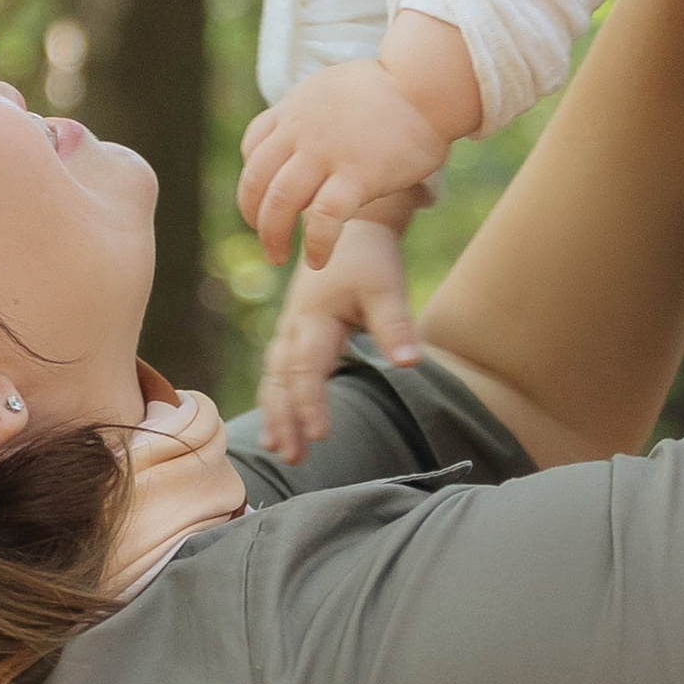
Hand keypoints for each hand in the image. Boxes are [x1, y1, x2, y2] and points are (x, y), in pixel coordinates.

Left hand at [238, 58, 452, 264]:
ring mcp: (326, 153)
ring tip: (279, 257)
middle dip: (253, 217)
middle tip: (265, 240)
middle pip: (256, 180)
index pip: (254, 147)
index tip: (262, 201)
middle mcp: (302, 130)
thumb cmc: (395, 87)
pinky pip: (323, 218)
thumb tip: (323, 128)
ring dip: (273, 236)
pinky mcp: (357, 176)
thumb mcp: (338, 86)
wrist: (427, 84)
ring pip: (280, 202)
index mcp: (296, 108)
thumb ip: (320, 111)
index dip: (252, 181)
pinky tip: (317, 260)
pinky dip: (316, 243)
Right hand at [259, 218, 419, 462]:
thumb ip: (395, 326)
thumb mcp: (386, 286)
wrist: (343, 226)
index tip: (319, 435)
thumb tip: (411, 365)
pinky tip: (278, 428)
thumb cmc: (368, 259)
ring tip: (279, 450)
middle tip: (293, 457)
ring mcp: (288, 331)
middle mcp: (294, 328)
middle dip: (285, 419)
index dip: (310, 403)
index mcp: (314, 318)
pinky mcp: (291, 335)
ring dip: (275, 414)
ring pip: (272, 379)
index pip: (306, 369)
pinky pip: (274, 373)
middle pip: (281, 380)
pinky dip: (274, 400)